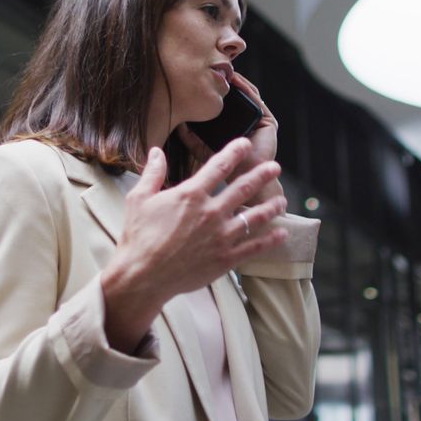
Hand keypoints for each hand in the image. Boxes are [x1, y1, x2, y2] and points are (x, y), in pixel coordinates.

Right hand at [100, 140, 287, 352]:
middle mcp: (211, 212)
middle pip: (244, 188)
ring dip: (271, 206)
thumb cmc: (138, 237)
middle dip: (261, 174)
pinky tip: (282, 233)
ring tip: (281, 199)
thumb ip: (153, 173)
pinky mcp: (225, 259)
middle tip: (275, 167)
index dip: (235, 152)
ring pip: (254, 217)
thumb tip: (157, 151)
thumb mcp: (139, 199)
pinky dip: (271, 240)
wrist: (143, 276)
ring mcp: (221, 236)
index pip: (219, 166)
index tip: (245, 144)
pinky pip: (254, 247)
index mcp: (191, 195)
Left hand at [177, 72, 282, 204]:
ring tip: (223, 70)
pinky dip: (247, 89)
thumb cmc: (222, 170)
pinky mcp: (268, 122)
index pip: (224, 105)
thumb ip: (190, 137)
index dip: (214, 92)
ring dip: (236, 82)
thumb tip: (177, 123)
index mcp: (233, 127)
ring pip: (248, 95)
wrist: (242, 182)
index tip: (200, 80)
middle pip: (237, 97)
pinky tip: (236, 80)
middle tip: (211, 69)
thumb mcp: (201, 148)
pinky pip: (257, 101)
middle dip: (225, 84)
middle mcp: (248, 122)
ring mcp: (259, 121)